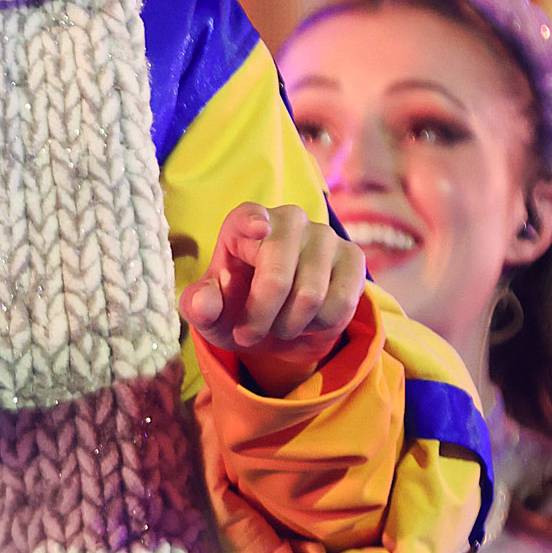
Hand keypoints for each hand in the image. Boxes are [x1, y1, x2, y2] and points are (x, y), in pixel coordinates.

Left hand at [179, 203, 366, 397]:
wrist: (280, 324)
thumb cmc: (238, 308)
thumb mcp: (210, 314)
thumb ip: (198, 306)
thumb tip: (206, 301)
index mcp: (244, 223)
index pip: (248, 216)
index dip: (253, 222)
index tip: (257, 229)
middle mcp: (287, 219)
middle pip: (277, 275)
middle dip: (260, 317)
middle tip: (248, 335)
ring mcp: (324, 235)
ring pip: (310, 296)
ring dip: (289, 326)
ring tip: (279, 325)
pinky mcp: (353, 256)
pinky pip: (341, 303)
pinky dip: (320, 326)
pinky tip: (309, 320)